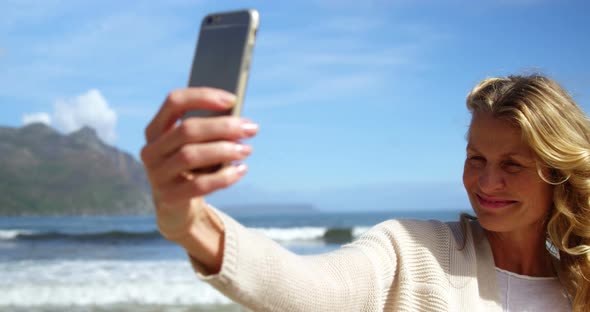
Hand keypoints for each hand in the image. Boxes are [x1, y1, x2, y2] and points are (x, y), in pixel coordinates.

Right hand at [141, 87, 258, 271]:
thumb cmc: (193, 167)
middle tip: (251, 128)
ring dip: (224, 150)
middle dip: (223, 126)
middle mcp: (151, 150)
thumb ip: (209, 131)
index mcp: (156, 130)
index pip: (174, 102)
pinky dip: (224, 177)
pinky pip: (199, 185)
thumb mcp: (197, 146)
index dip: (203, 97)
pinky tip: (241, 170)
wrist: (178, 207)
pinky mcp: (168, 197)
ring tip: (247, 149)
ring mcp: (157, 175)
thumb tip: (239, 122)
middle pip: (187, 130)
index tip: (233, 100)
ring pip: (190, 155)